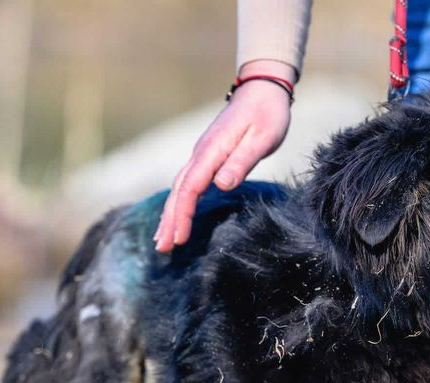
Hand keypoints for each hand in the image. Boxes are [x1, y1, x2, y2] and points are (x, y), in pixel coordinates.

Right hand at [154, 60, 294, 252]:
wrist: (262, 88)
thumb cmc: (267, 114)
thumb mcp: (262, 138)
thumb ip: (241, 161)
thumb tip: (222, 185)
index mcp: (212, 151)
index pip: (191, 188)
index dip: (183, 215)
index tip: (179, 239)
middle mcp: (201, 153)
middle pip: (179, 191)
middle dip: (169, 220)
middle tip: (162, 248)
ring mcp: (202, 154)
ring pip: (179, 188)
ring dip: (169, 214)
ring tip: (161, 239)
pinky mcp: (207, 155)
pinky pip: (186, 183)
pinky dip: (178, 202)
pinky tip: (176, 215)